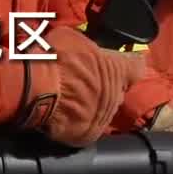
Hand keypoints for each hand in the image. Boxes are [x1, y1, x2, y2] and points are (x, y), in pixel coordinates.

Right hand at [23, 25, 142, 146]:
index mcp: (117, 69)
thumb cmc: (55, 57)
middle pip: (118, 90)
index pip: (136, 67)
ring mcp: (103, 117)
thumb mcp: (73, 38)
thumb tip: (86, 48)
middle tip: (88, 79)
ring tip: (75, 97)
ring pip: (104, 110)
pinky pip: (88, 126)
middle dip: (107, 85)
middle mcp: (115, 95)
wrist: (36, 86)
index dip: (130, 64)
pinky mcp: (87, 135)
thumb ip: (87, 47)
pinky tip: (68, 113)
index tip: (125, 62)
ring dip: (94, 103)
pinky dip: (80, 120)